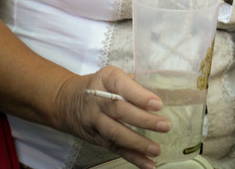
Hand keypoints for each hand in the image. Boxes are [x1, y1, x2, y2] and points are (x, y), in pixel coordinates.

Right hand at [53, 67, 167, 168]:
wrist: (67, 101)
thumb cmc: (101, 85)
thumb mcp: (114, 75)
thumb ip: (137, 81)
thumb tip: (167, 88)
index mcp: (106, 79)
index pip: (122, 86)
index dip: (140, 96)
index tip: (158, 104)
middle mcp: (98, 100)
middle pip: (120, 111)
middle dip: (143, 120)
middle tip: (164, 126)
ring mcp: (95, 121)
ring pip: (115, 133)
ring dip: (137, 143)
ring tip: (156, 149)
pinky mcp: (96, 138)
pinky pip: (115, 148)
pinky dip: (132, 158)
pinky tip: (148, 164)